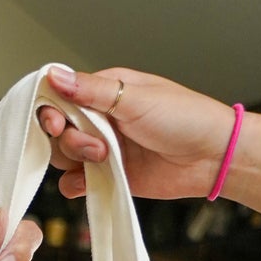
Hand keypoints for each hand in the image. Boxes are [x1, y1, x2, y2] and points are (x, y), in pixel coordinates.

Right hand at [37, 65, 232, 199]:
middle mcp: (100, 118)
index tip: (56, 121)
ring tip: (106, 159)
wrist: (209, 157)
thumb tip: (53, 75)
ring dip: (76, 159)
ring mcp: (102, 148)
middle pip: (58, 129)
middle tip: (95, 144)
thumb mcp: (136, 99)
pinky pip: (73, 183)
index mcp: (106, 91)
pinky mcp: (106, 176)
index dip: (50, 109)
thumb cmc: (184, 118)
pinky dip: (75, 185)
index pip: (61, 96)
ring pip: (63, 156)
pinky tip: (91, 181)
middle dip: (69, 138)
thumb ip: (92, 91)